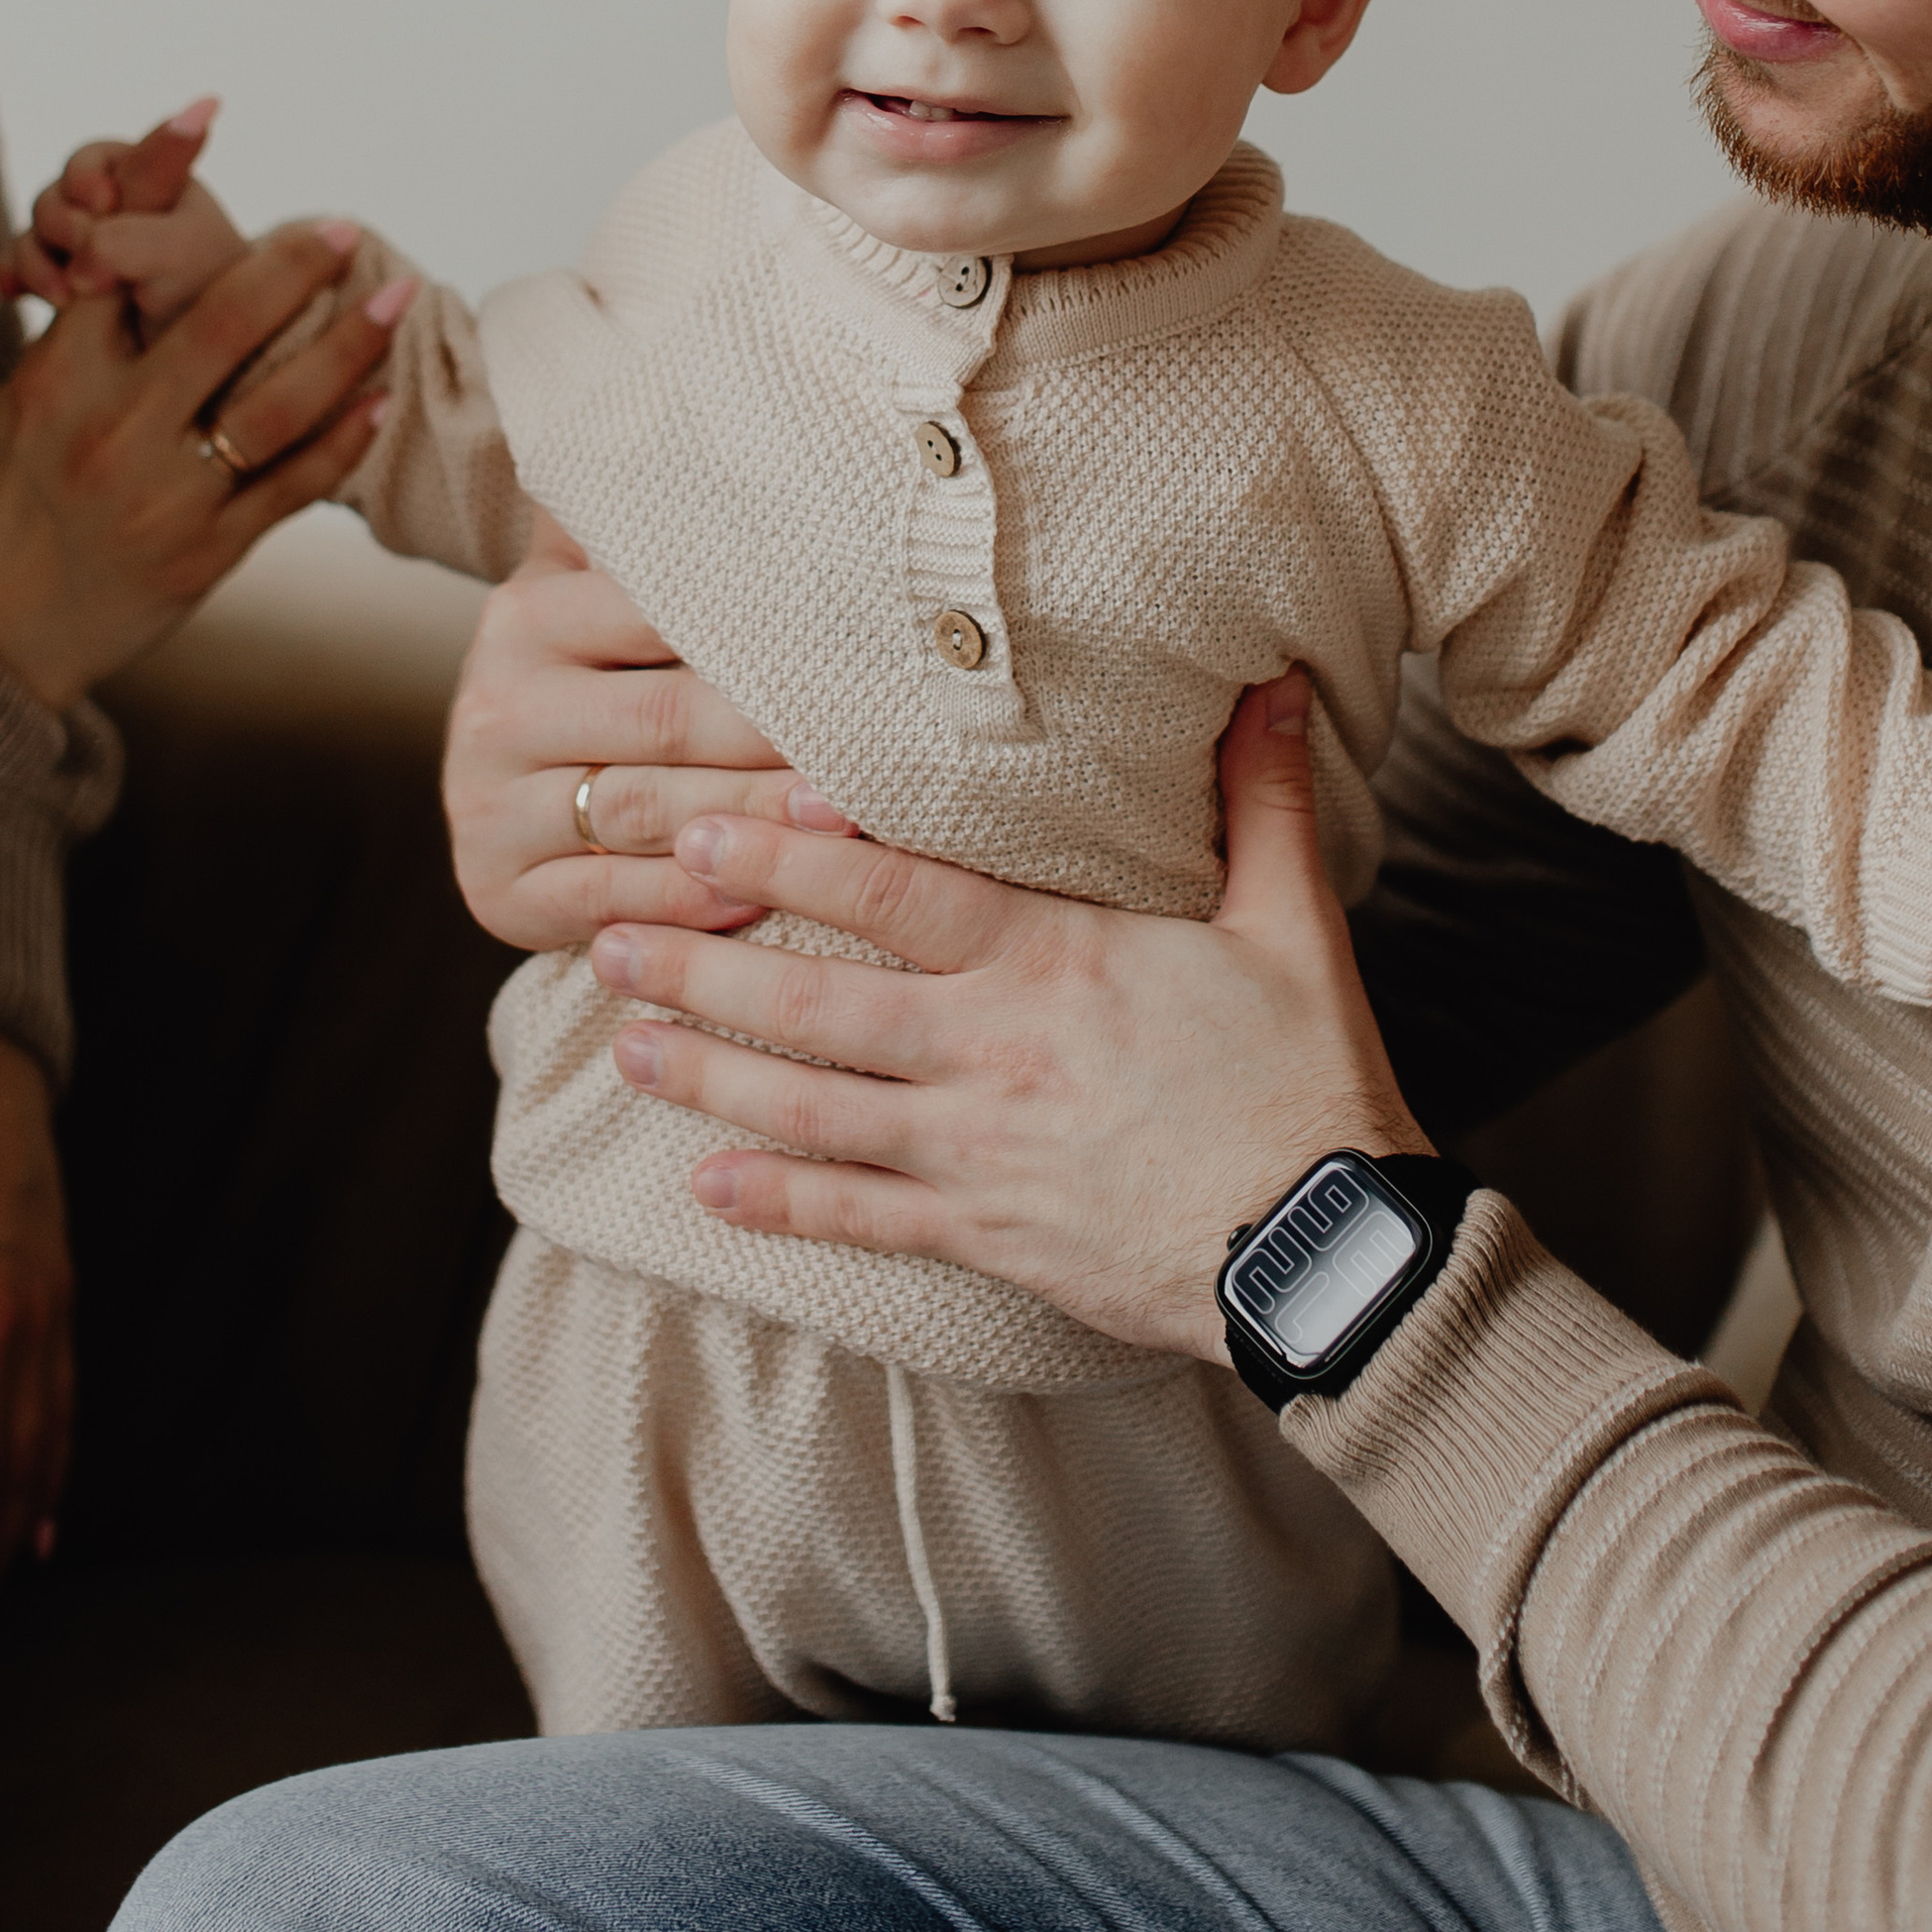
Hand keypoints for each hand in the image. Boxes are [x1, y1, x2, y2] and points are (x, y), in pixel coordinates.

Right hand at [0, 223, 404, 711]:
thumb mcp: (12, 415)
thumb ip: (78, 351)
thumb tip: (127, 280)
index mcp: (55, 376)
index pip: (119, 254)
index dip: (160, 175)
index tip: (201, 112)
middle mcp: (112, 428)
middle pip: (219, 321)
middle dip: (291, 266)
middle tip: (344, 227)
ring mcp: (163, 494)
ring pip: (275, 403)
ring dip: (345, 344)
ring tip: (393, 300)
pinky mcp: (204, 553)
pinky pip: (290, 485)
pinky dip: (340, 440)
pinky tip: (377, 402)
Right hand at [7, 99, 250, 332]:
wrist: (212, 367)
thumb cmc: (212, 298)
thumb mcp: (181, 256)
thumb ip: (126, 241)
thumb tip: (76, 266)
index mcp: (153, 181)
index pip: (98, 159)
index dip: (87, 177)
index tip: (105, 202)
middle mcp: (117, 209)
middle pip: (56, 196)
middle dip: (63, 226)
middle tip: (89, 267)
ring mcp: (87, 246)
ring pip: (34, 232)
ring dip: (37, 259)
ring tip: (63, 299)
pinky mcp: (66, 284)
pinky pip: (19, 267)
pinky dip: (14, 275)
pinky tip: (12, 292)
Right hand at [441, 510, 855, 951]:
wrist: (504, 786)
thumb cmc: (599, 672)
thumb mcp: (603, 587)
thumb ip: (655, 525)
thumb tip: (730, 407)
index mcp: (528, 613)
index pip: (662, 619)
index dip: (770, 636)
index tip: (867, 646)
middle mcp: (494, 703)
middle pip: (665, 720)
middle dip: (780, 741)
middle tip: (882, 752)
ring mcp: (485, 802)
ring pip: (643, 812)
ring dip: (752, 823)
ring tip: (846, 824)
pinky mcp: (495, 888)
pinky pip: (607, 899)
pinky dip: (689, 903)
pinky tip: (760, 900)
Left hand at [589, 670, 1429, 1361]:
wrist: (1323, 1251)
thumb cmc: (1309, 1080)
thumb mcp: (1294, 925)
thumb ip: (1257, 802)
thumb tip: (1265, 680)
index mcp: (1057, 960)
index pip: (898, 891)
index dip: (793, 856)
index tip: (707, 826)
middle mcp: (993, 1049)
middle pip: (817, 1001)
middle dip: (702, 966)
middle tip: (608, 932)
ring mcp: (979, 1149)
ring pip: (812, 1107)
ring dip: (707, 1074)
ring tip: (620, 1043)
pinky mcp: (987, 1235)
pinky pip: (859, 1217)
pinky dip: (776, 1201)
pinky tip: (702, 1184)